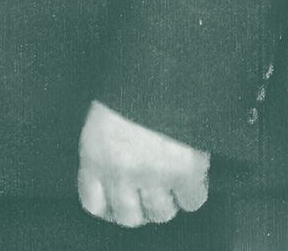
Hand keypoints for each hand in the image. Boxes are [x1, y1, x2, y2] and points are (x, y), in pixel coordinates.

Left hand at [78, 101, 208, 226]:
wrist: (160, 71)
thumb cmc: (130, 91)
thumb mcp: (103, 122)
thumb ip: (106, 154)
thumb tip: (117, 182)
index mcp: (94, 156)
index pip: (94, 204)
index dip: (109, 208)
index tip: (119, 204)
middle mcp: (120, 172)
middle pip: (128, 217)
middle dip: (140, 209)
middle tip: (149, 196)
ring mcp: (152, 175)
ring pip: (161, 213)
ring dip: (167, 202)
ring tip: (171, 183)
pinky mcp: (184, 173)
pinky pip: (192, 201)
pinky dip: (194, 192)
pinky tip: (191, 176)